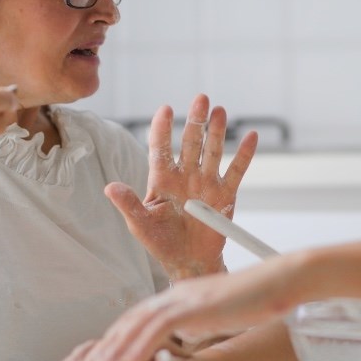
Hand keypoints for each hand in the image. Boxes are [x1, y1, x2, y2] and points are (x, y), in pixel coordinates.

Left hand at [56, 255, 302, 360]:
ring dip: (111, 355)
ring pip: (134, 327)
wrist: (280, 280)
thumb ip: (196, 322)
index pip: (136, 319)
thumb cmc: (257, 299)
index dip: (114, 342)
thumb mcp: (217, 313)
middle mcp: (174, 295)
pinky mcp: (193, 307)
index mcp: (178, 296)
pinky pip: (155, 331)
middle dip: (102, 351)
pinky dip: (135, 350)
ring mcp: (182, 298)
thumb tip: (183, 336)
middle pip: (127, 322)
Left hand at [105, 94, 257, 279]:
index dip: (162, 128)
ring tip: (220, 111)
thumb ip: (128, 204)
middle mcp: (185, 175)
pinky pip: (236, 171)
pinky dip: (244, 155)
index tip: (165, 109)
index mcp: (162, 179)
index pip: (160, 148)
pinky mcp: (225, 195)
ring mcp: (206, 183)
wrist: (188, 261)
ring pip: (212, 151)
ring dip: (216, 131)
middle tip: (200, 98)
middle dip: (195, 121)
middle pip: (190, 143)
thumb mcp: (140, 225)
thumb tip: (109, 187)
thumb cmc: (161, 242)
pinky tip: (250, 136)